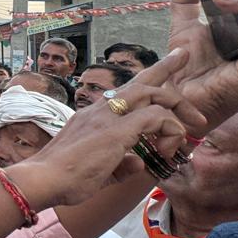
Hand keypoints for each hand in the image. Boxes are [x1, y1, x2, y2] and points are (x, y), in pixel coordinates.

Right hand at [13, 50, 204, 208]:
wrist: (42, 180)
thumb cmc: (63, 179)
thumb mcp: (99, 170)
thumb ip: (121, 165)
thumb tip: (139, 163)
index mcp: (93, 116)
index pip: (124, 91)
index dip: (147, 78)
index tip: (164, 66)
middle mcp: (100, 110)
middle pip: (140, 81)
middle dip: (166, 68)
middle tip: (184, 56)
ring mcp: (107, 118)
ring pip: (151, 93)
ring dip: (177, 107)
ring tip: (195, 124)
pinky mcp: (115, 131)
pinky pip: (154, 118)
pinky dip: (169, 130)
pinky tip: (167, 149)